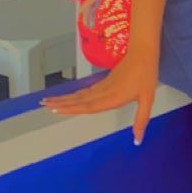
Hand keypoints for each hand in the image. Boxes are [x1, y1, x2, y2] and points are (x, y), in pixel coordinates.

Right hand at [41, 45, 158, 144]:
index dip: (71, 109)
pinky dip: (75, 95)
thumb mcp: (148, 99)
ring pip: (80, 94)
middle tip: (44, 104)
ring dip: (65, 98)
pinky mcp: (105, 81)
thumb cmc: (146, 75)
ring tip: (50, 100)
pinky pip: (86, 90)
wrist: (143, 52)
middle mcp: (104, 92)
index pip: (88, 106)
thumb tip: (137, 140)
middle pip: (79, 100)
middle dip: (61, 103)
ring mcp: (103, 86)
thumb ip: (141, 120)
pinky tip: (70, 97)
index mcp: (113, 98)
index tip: (56, 110)